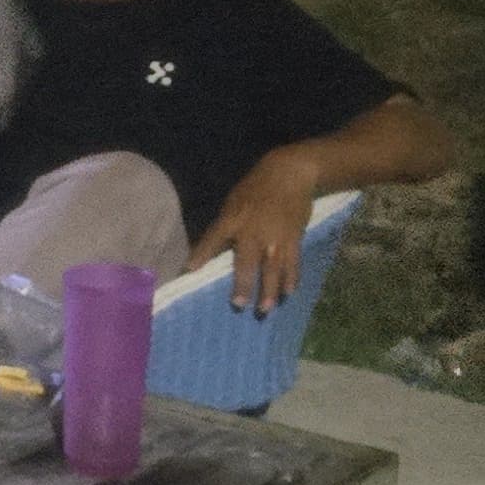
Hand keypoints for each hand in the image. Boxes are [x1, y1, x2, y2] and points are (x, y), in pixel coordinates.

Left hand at [185, 151, 320, 315]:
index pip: (213, 238)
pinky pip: (293, 262)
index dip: (201, 254)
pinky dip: (291, 278)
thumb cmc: (255, 189)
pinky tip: (289, 293)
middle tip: (239, 304)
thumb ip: (225, 226)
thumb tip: (214, 250)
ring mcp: (276, 237)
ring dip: (270, 291)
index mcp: (234, 219)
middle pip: (247, 262)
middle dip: (243, 285)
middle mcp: (254, 231)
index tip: (189, 271)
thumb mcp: (233, 203)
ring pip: (273, 268)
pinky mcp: (294, 238)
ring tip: (265, 309)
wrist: (290, 174)